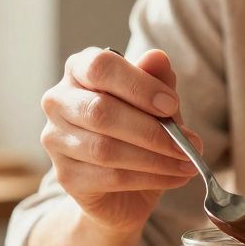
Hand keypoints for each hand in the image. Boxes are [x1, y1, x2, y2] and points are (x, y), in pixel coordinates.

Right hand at [40, 47, 202, 233]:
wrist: (123, 188)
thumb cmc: (137, 133)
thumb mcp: (155, 103)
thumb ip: (156, 80)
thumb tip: (157, 57)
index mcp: (79, 70)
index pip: (101, 67)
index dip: (138, 85)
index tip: (172, 104)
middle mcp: (58, 101)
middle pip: (100, 111)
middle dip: (152, 130)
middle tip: (188, 143)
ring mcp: (56, 140)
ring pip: (105, 149)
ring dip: (156, 158)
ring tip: (187, 162)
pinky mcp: (66, 176)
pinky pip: (110, 177)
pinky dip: (150, 178)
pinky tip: (174, 177)